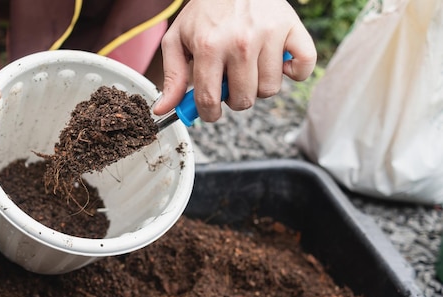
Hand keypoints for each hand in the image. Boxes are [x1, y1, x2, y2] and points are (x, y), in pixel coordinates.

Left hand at [152, 0, 315, 121]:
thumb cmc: (205, 12)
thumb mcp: (178, 39)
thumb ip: (172, 77)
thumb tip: (163, 110)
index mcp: (208, 46)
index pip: (210, 100)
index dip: (209, 113)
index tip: (211, 110)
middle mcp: (240, 42)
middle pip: (243, 99)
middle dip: (234, 99)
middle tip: (230, 81)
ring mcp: (269, 35)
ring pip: (270, 89)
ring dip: (260, 86)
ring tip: (250, 68)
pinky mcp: (292, 28)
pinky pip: (304, 67)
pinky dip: (294, 72)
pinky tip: (279, 63)